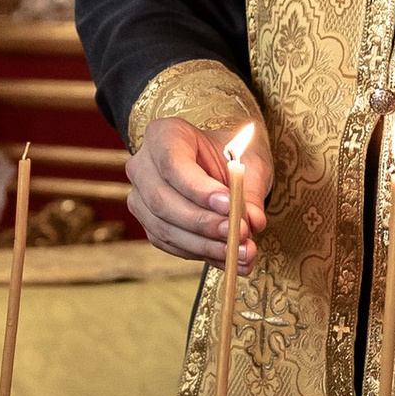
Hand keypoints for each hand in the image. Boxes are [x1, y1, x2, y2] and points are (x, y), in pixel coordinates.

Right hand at [126, 114, 271, 269]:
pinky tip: (232, 259)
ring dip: (207, 246)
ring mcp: (141, 198)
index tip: (229, 205)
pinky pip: (173, 245)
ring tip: (242, 252)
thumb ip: (249, 190)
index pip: (172, 164)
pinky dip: (205, 255)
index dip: (199, 189)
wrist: (219, 163)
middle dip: (204, 223)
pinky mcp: (151, 225)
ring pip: (166, 229)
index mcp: (163, 135)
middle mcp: (143, 167)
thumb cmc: (232, 154)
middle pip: (163, 201)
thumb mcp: (248, 161)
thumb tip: (253, 221)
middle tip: (239, 233)